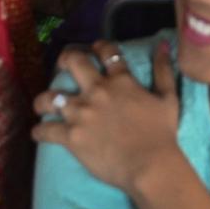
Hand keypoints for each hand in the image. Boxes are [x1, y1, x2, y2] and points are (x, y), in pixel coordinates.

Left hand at [31, 40, 181, 192]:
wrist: (150, 164)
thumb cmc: (162, 132)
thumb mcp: (169, 98)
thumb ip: (163, 70)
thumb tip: (163, 44)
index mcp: (121, 81)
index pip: (106, 52)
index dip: (99, 46)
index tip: (94, 49)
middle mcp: (97, 91)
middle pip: (73, 62)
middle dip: (65, 59)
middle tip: (63, 66)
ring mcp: (81, 113)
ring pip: (48, 97)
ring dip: (44, 100)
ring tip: (45, 104)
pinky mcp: (70, 136)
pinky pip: (44, 130)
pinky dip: (40, 131)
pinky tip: (40, 132)